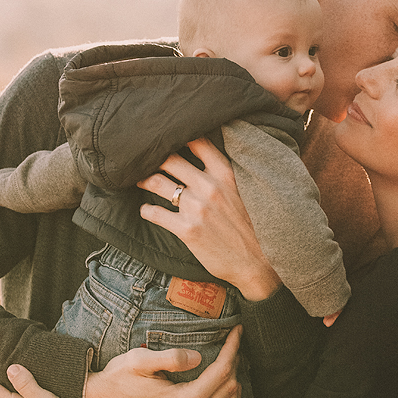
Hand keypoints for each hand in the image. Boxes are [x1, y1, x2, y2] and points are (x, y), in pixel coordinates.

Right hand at [83, 325, 242, 397]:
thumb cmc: (117, 380)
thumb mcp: (139, 360)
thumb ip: (170, 357)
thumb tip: (198, 357)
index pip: (222, 372)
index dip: (232, 348)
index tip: (237, 331)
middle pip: (230, 389)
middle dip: (235, 363)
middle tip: (231, 344)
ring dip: (235, 384)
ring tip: (228, 363)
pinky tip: (222, 388)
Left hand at [137, 138, 280, 299]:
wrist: (259, 262)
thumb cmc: (253, 226)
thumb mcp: (245, 190)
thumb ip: (224, 174)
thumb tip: (205, 158)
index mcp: (226, 173)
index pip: (197, 141)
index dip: (178, 135)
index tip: (167, 137)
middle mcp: (209, 186)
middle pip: (169, 159)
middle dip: (153, 157)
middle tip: (143, 160)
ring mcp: (196, 208)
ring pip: (157, 182)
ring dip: (143, 180)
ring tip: (138, 180)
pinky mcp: (186, 230)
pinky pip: (155, 213)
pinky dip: (146, 210)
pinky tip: (146, 210)